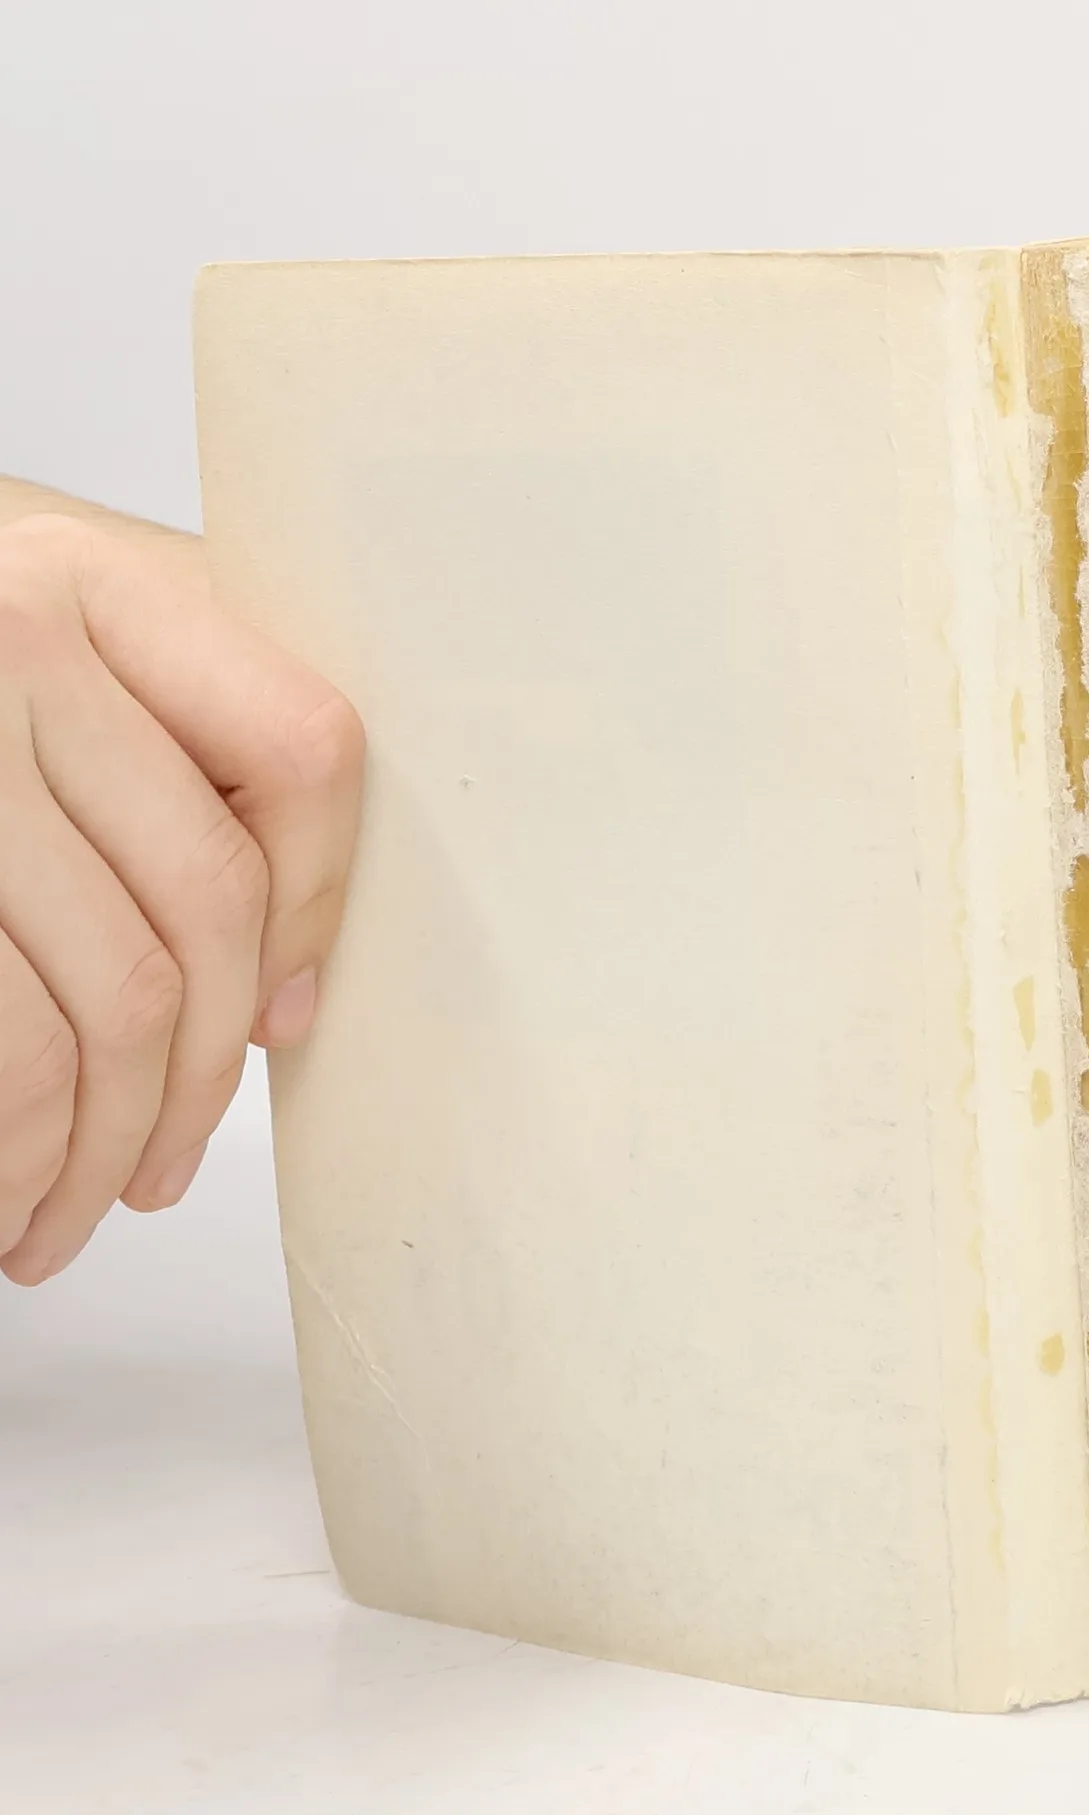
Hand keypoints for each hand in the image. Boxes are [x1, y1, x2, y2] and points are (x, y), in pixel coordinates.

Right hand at [0, 506, 363, 1284]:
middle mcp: (16, 640)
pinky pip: (2, 1039)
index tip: (286, 1023)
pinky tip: (11, 1191)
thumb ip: (182, 780)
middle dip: (200, 1076)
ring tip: (69, 1213)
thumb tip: (282, 1011)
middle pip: (206, 902)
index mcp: (109, 588)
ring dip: (100, 1142)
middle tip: (163, 1173)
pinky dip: (19, 1145)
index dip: (318, 910)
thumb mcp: (61, 675)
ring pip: (111, 991)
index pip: (305, 754)